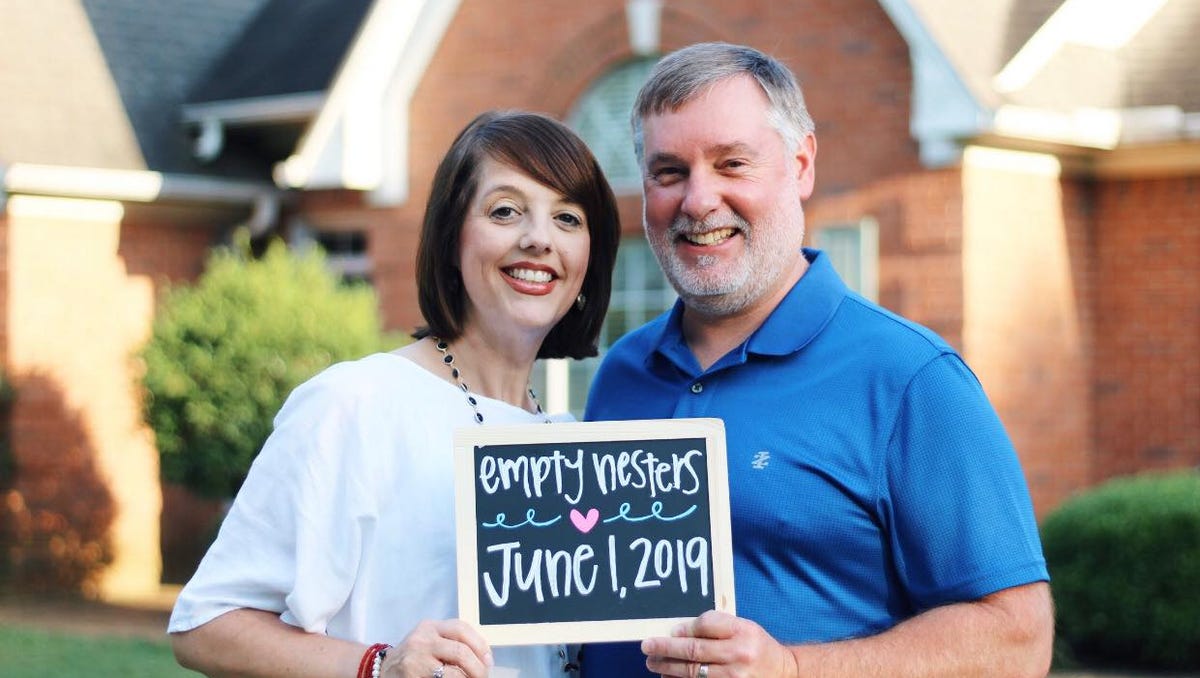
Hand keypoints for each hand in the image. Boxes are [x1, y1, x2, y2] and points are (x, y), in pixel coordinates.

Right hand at [383, 619, 493, 677]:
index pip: (461, 629)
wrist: (383, 670)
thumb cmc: (413, 655)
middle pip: (460, 652)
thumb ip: (451, 641)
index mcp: (429, 627)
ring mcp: (416, 661)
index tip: (488, 660)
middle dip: (478, 667)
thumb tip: (484, 657)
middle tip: (484, 676)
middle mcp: (422, 640)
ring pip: (453, 673)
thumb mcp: (429, 639)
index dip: (480, 645)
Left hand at [640, 610, 796, 677]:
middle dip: (666, 649)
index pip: (706, 624)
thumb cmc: (757, 647)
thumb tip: (679, 631)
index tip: (670, 631)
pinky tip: (669, 676)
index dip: (684, 628)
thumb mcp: (743, 627)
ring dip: (668, 667)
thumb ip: (716, 626)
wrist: (784, 673)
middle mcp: (739, 655)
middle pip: (694, 651)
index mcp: (743, 632)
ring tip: (653, 662)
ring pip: (693, 672)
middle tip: (647, 647)